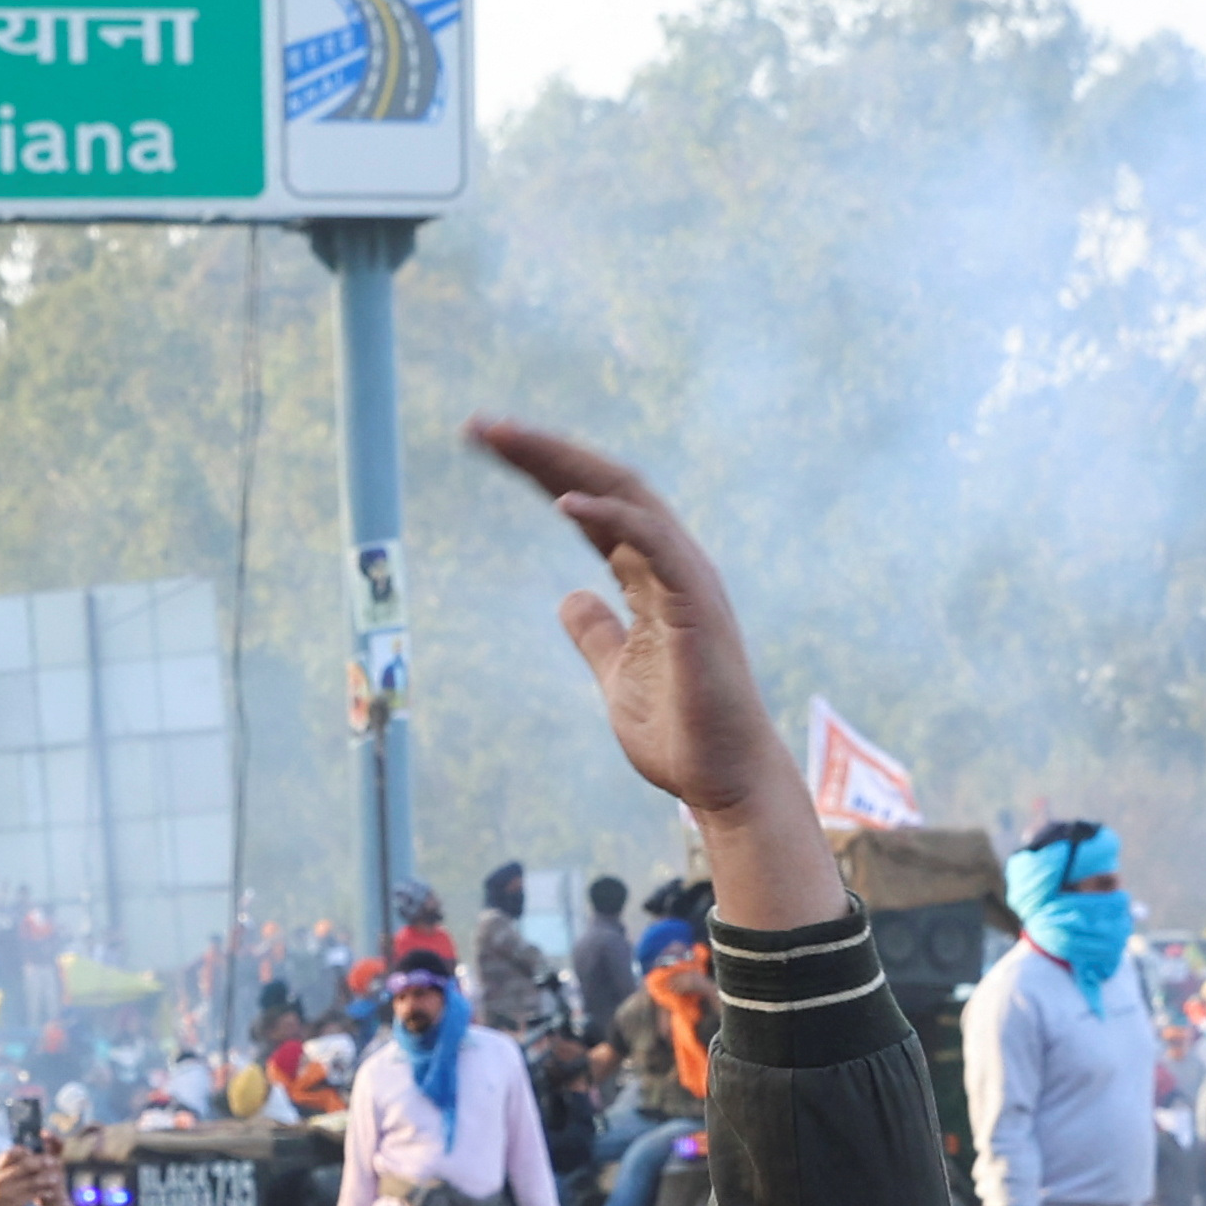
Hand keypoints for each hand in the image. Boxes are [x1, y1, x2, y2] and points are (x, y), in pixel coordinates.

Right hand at [0, 1146, 66, 1205]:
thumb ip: (5, 1169)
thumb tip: (23, 1156)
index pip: (10, 1154)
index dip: (23, 1152)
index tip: (32, 1153)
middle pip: (24, 1165)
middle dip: (40, 1162)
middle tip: (53, 1161)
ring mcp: (6, 1192)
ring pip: (31, 1181)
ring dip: (45, 1178)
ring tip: (56, 1178)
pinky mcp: (14, 1204)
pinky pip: (33, 1196)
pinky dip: (43, 1193)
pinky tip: (50, 1193)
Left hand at [468, 417, 831, 931]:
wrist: (723, 779)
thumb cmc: (680, 733)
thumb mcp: (616, 676)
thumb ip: (596, 633)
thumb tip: (570, 598)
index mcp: (650, 574)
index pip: (590, 505)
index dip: (542, 470)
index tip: (489, 446)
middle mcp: (670, 562)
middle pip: (602, 483)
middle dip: (542, 449)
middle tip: (482, 426)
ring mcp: (686, 577)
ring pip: (625, 496)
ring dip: (564, 463)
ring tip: (509, 440)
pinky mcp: (697, 603)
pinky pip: (652, 543)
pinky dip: (610, 517)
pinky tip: (565, 503)